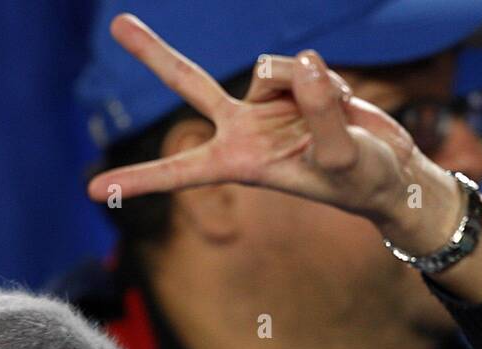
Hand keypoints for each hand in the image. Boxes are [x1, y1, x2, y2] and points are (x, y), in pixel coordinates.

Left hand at [86, 14, 455, 243]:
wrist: (387, 170)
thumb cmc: (361, 181)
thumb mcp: (342, 158)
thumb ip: (321, 113)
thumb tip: (300, 64)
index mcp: (240, 164)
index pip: (180, 172)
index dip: (138, 180)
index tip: (94, 191)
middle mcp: (243, 131)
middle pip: (189, 83)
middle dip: (154, 53)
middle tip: (118, 23)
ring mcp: (265, 105)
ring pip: (269, 67)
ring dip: (306, 86)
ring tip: (331, 118)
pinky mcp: (291, 84)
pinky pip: (296, 63)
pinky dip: (322, 80)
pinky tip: (335, 101)